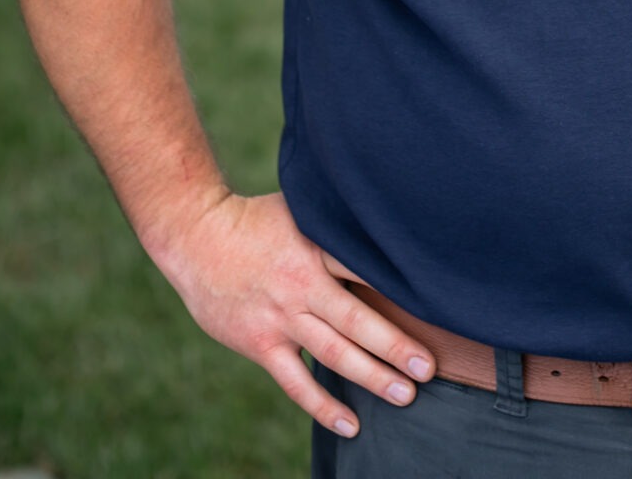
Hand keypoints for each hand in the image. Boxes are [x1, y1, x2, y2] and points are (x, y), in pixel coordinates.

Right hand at [161, 191, 434, 437]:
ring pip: (333, 354)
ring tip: (406, 395)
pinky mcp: (261, 343)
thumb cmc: (257, 219)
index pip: (366, 269)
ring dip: (371, 376)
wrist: (197, 237)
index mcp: (316, 246)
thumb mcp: (300, 208)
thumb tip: (383, 215)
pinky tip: (351, 424)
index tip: (435, 303)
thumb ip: (336, 222)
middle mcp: (302, 285)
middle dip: (395, 345)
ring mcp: (281, 318)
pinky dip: (323, 405)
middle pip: (356, 320)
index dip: (401, 288)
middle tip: (429, 367)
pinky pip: (296, 382)